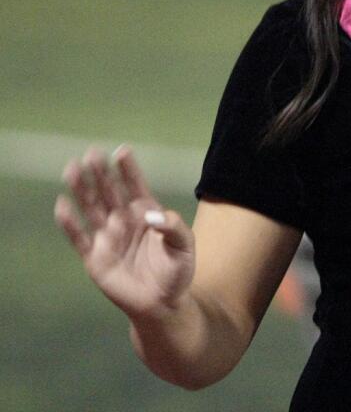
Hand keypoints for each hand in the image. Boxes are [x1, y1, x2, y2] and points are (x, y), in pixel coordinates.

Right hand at [55, 146, 195, 320]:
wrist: (163, 303)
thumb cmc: (177, 271)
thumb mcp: (185, 246)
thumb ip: (174, 227)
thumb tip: (152, 215)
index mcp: (147, 212)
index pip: (135, 185)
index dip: (128, 169)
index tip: (121, 151)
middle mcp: (124, 220)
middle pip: (109, 192)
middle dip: (100, 173)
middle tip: (91, 154)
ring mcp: (108, 237)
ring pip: (91, 209)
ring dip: (81, 190)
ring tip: (71, 170)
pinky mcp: (95, 258)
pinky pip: (79, 238)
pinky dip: (70, 223)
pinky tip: (61, 205)